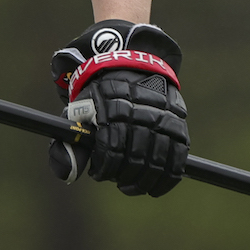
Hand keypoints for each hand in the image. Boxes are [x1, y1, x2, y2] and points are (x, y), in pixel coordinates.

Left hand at [48, 19, 188, 194]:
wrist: (131, 61)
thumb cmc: (99, 92)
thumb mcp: (78, 110)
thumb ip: (70, 144)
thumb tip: (71, 175)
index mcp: (112, 108)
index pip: (112, 150)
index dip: (104, 168)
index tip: (98, 173)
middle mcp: (140, 113)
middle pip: (135, 159)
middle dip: (123, 177)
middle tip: (116, 181)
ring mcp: (162, 118)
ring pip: (157, 162)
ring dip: (143, 182)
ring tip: (131, 187)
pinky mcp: (178, 124)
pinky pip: (178, 159)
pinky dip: (167, 179)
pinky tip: (155, 188)